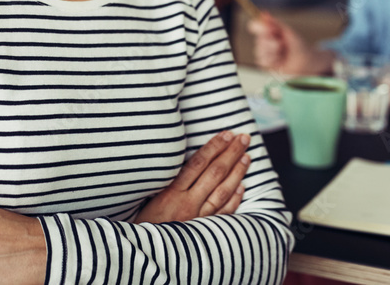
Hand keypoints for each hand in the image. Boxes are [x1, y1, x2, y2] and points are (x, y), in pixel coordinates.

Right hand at [134, 130, 250, 223]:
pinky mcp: (202, 232)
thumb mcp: (146, 198)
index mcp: (170, 193)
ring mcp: (197, 219)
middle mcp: (187, 204)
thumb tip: (185, 160)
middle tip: (244, 138)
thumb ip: (165, 181)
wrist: (143, 255)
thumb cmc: (141, 224)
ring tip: (247, 157)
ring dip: (237, 173)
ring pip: (223, 192)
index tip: (226, 134)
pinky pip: (223, 214)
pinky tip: (241, 187)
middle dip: (231, 154)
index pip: (198, 163)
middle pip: (214, 174)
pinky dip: (234, 199)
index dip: (214, 147)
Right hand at [247, 12, 329, 75]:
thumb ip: (276, 23)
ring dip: (272, 51)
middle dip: (270, 41)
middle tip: (281, 43)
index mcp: (268, 31)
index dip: (257, 27)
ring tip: (282, 52)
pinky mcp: (265, 64)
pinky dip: (272, 59)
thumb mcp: (288, 32)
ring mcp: (264, 53)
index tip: (263, 28)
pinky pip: (262, 61)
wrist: (306, 62)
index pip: (255, 26)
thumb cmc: (298, 45)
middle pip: (258, 39)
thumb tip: (264, 13)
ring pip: (260, 50)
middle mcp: (264, 41)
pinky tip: (279, 60)